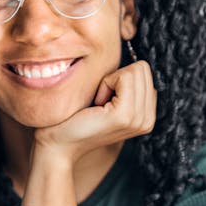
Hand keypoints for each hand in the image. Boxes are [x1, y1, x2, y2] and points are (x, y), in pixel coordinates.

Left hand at [33, 60, 156, 164]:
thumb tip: (133, 59)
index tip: (103, 99)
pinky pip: (124, 76)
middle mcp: (147, 119)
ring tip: (98, 104)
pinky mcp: (125, 115)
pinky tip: (96, 104)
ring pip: (135, 70)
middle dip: (117, 77)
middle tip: (100, 101)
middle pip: (143, 68)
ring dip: (110, 81)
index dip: (119, 78)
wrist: (58, 145)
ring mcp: (139, 119)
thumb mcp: (107, 99)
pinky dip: (106, 84)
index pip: (145, 72)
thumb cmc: (75, 118)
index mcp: (147, 115)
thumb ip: (125, 85)